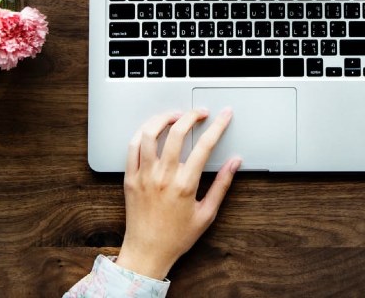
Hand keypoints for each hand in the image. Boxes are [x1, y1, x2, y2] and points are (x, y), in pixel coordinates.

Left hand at [116, 109, 241, 279]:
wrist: (147, 252)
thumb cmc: (177, 237)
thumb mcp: (207, 213)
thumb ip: (222, 185)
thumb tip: (234, 163)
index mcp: (185, 185)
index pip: (205, 145)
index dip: (218, 126)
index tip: (225, 115)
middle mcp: (163, 177)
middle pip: (177, 132)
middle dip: (192, 115)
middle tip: (200, 112)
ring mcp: (144, 175)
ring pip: (150, 134)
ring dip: (164, 118)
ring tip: (175, 116)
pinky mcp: (129, 178)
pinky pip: (132, 146)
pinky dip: (143, 132)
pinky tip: (153, 130)